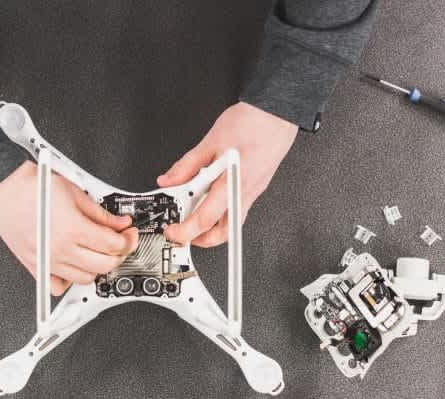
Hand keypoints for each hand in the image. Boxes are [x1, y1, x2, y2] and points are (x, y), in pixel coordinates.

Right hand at [0, 161, 137, 294]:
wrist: (4, 188)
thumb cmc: (33, 186)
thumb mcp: (76, 193)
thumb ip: (101, 213)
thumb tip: (120, 223)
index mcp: (74, 230)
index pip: (114, 246)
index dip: (128, 240)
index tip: (129, 235)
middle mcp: (61, 250)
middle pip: (105, 265)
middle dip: (119, 254)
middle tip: (120, 243)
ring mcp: (47, 261)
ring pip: (85, 279)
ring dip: (98, 267)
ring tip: (98, 252)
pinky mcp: (35, 266)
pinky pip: (57, 286)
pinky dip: (69, 280)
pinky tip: (73, 266)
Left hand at [157, 102, 297, 246]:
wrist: (275, 113)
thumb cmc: (250, 123)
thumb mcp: (210, 142)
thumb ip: (186, 166)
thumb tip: (169, 180)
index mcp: (231, 183)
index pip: (206, 219)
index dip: (185, 231)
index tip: (173, 232)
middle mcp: (245, 192)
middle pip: (224, 232)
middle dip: (201, 240)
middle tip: (184, 234)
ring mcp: (253, 191)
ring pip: (233, 223)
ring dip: (212, 229)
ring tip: (194, 219)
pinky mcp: (256, 186)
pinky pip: (238, 208)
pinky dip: (222, 213)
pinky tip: (211, 201)